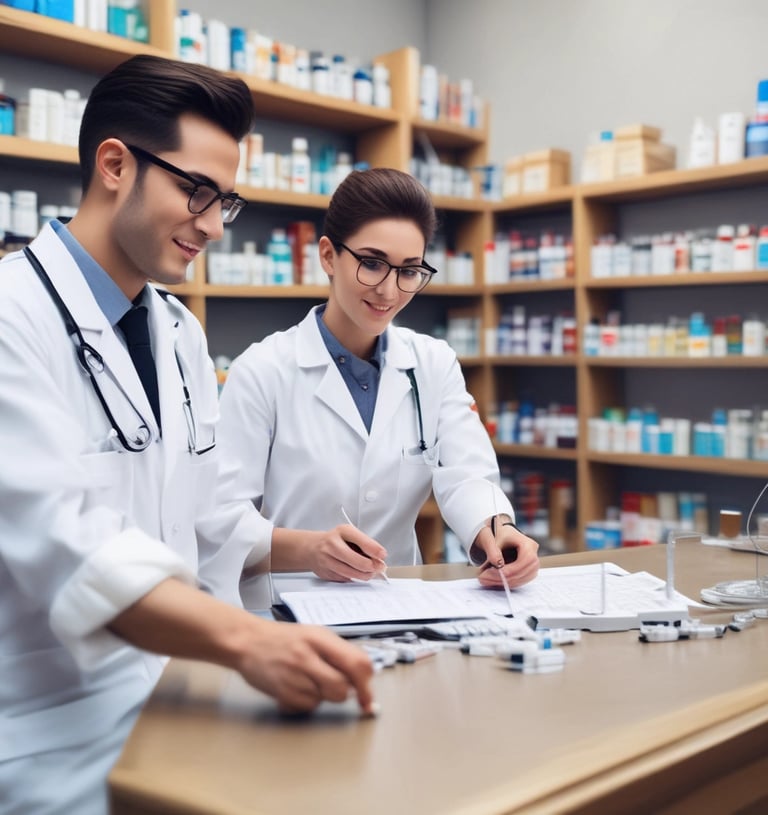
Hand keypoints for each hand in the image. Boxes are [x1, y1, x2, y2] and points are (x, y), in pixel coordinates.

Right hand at [235, 619, 375, 714]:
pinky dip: (306, 702)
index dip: (366, 685)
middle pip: (342, 688)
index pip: (357, 664)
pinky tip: (296, 687)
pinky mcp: (282, 692)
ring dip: (323, 696)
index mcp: (321, 638)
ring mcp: (294, 675)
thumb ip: (339, 653)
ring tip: (309, 680)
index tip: (368, 699)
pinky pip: (307, 707)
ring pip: (325, 700)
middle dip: (342, 692)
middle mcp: (308, 656)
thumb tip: (362, 677)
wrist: (248, 641)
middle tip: (331, 683)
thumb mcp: (315, 635)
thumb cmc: (283, 639)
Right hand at [309, 524, 387, 582]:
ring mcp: (327, 559)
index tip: (382, 555)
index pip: (362, 541)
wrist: (311, 547)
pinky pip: (344, 579)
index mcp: (342, 531)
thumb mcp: (349, 534)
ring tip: (371, 573)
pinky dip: (354, 578)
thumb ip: (364, 544)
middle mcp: (332, 544)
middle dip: (371, 566)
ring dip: (365, 575)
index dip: (375, 550)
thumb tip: (379, 559)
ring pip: (351, 573)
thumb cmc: (335, 540)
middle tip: (379, 568)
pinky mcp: (325, 573)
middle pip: (357, 561)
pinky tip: (357, 574)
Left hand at [472, 518, 539, 588]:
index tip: (492, 573)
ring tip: (484, 580)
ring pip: (521, 579)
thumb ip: (493, 551)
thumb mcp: (492, 539)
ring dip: (503, 583)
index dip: (509, 569)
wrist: (501, 536)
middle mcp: (534, 555)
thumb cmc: (497, 535)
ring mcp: (533, 565)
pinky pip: (519, 581)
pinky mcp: (528, 572)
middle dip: (503, 578)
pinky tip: (491, 581)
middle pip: (523, 572)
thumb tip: (497, 565)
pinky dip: (505, 583)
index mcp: (528, 544)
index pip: (524, 560)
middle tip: (483, 579)